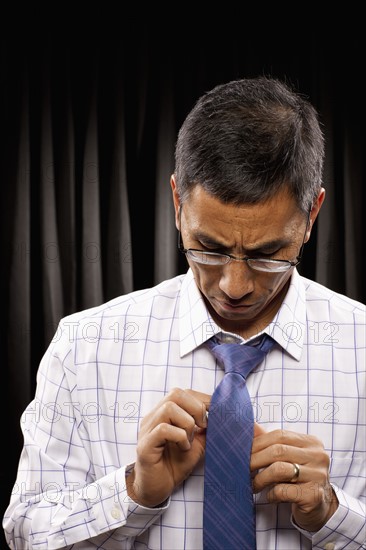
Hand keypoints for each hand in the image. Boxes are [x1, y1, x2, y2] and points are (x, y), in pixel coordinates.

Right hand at [126, 388, 209, 506]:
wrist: (156, 490)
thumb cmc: (174, 465)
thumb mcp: (196, 444)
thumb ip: (205, 429)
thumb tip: (221, 415)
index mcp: (163, 414)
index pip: (182, 393)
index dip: (202, 399)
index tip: (216, 412)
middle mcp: (153, 417)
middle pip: (175, 394)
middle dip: (196, 408)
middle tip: (202, 427)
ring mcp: (147, 430)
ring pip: (169, 408)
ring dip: (187, 424)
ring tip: (190, 440)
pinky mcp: (144, 446)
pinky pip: (163, 429)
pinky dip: (179, 437)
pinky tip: (183, 448)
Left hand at [251, 424, 338, 531]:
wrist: (321, 507)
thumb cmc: (300, 479)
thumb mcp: (288, 457)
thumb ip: (271, 442)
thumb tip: (252, 425)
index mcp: (311, 442)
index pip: (280, 435)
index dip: (258, 443)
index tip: (244, 452)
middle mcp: (318, 456)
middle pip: (278, 450)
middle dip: (256, 460)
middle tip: (244, 469)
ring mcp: (318, 476)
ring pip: (279, 470)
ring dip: (261, 478)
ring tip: (254, 485)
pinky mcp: (314, 495)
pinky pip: (283, 490)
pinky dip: (271, 494)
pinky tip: (270, 496)